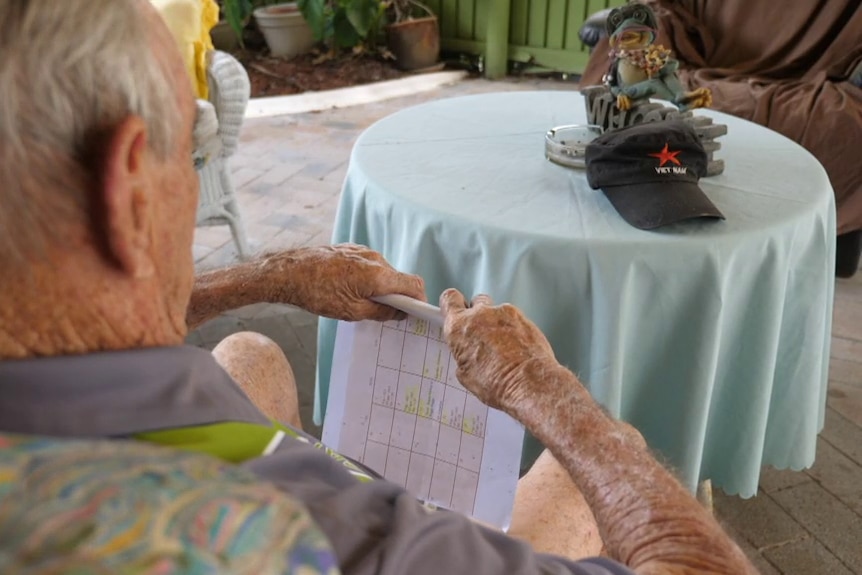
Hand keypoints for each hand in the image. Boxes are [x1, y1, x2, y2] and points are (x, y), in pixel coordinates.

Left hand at [263, 244, 425, 321]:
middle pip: (398, 278)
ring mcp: (362, 251)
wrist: (289, 272)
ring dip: (380, 287)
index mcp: (378, 275)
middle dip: (397, 296)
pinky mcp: (351, 249)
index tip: (416, 312)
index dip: (419, 299)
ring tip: (362, 302)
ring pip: (383, 272)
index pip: (414, 284)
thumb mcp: (352, 311)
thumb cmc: (317, 293)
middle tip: (386, 314)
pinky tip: (351, 289)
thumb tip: (399, 313)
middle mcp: (375, 259)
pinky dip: (368, 278)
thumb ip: (381, 312)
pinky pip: (369, 265)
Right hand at [440, 289, 557, 410]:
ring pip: (496, 311)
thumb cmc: (497, 384)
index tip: (455, 310)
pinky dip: (515, 329)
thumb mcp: (466, 375)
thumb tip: (468, 353)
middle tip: (482, 334)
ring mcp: (503, 313)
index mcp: (459, 327)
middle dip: (478, 314)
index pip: (449, 299)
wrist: (529, 384)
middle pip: (475, 302)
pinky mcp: (523, 317)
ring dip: (497, 323)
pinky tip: (518, 348)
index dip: (452, 304)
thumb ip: (463, 353)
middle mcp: (480, 314)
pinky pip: (515, 319)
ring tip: (503, 346)